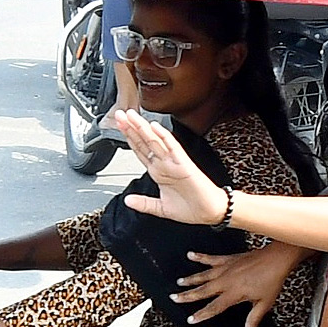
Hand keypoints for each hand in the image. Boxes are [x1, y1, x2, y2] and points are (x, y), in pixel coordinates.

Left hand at [115, 110, 228, 224]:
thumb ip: (144, 203)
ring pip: (155, 141)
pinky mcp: (185, 165)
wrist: (209, 213)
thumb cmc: (190, 208)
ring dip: (143, 128)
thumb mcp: (161, 208)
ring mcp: (174, 163)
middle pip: (144, 142)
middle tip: (119, 113)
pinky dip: (165, 137)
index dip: (128, 138)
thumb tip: (128, 201)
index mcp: (158, 172)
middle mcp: (164, 164)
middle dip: (131, 128)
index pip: (140, 151)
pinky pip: (173, 148)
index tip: (118, 126)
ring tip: (132, 115)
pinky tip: (155, 127)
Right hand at [173, 244, 303, 326]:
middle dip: (187, 296)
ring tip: (179, 282)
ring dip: (190, 279)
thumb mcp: (264, 303)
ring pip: (203, 275)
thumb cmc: (272, 280)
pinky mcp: (229, 259)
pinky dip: (201, 257)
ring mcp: (226, 268)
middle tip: (174, 297)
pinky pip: (212, 258)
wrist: (277, 258)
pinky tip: (191, 255)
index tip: (191, 319)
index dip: (201, 314)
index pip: (214, 307)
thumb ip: (253, 320)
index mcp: (234, 293)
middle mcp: (226, 281)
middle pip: (202, 290)